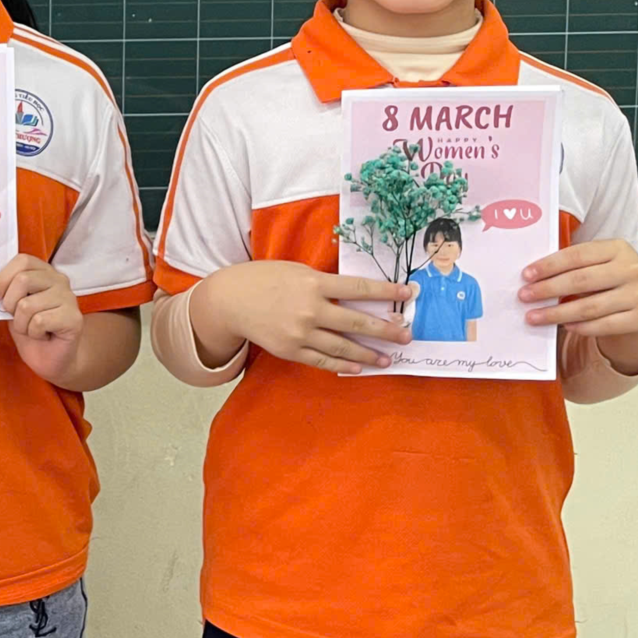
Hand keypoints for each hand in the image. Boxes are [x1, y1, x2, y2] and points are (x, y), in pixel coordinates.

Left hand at [0, 255, 81, 383]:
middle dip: (10, 304)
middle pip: (23, 279)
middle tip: (16, 317)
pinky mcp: (74, 318)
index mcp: (44, 272)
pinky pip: (39, 321)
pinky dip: (33, 333)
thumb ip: (7, 291)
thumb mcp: (14, 306)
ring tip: (31, 329)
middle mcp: (60, 280)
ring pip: (27, 305)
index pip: (22, 260)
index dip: (4, 277)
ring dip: (21, 324)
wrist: (50, 359)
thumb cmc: (31, 330)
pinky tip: (43, 335)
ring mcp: (69, 298)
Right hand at [193, 260, 412, 374]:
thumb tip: (355, 295)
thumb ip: (323, 283)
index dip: (386, 291)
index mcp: (313, 283)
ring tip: (388, 358)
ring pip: (343, 346)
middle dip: (386, 329)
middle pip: (357, 321)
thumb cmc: (263, 278)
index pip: (359, 288)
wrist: (229, 300)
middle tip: (407, 335)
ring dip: (369, 353)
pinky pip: (323, 361)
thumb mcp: (295, 270)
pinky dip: (343, 365)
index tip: (409, 293)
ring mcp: (300, 333)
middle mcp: (310, 309)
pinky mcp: (291, 350)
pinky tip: (359, 367)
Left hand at [521, 239, 637, 374]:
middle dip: (547, 289)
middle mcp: (631, 269)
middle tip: (524, 296)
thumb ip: (577, 264)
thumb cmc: (616, 278)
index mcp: (617, 248)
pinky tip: (564, 326)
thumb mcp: (603, 262)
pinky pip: (604, 325)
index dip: (549, 265)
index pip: (576, 255)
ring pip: (589, 307)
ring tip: (534, 316)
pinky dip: (581, 327)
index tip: (526, 275)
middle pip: (580, 281)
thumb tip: (535, 276)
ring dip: (556, 313)